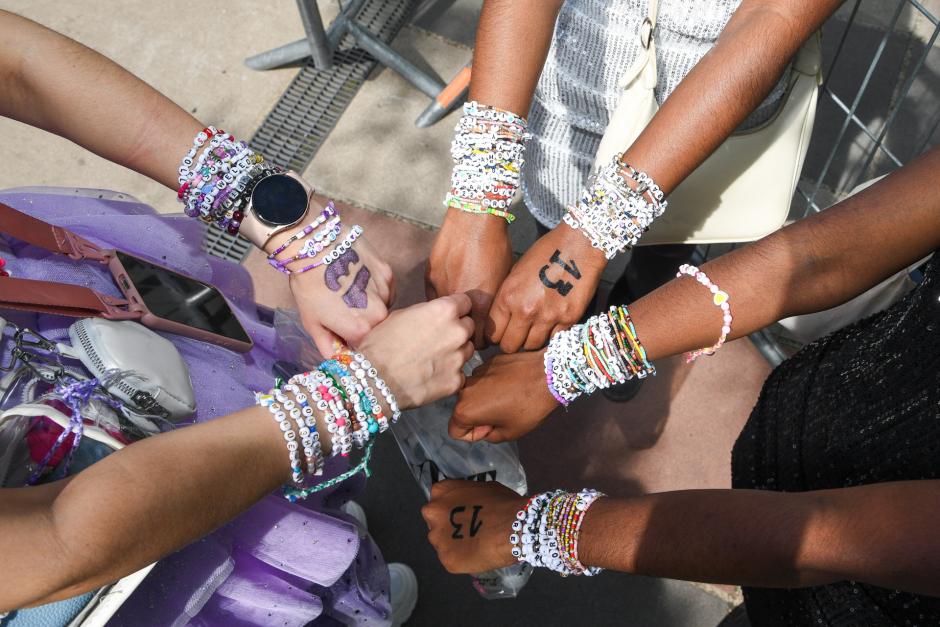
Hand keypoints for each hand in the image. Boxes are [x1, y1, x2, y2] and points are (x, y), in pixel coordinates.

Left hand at [280, 230, 395, 355]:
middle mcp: (380, 314)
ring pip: (382, 307)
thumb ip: (327, 346)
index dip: (352, 340)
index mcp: (361, 330)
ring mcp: (386, 292)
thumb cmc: (309, 287)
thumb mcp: (312, 322)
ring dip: (371, 305)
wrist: (314, 247)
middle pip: (376, 327)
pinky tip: (360, 279)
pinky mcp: (388, 272)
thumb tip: (336, 358)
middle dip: (363, 323)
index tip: (342, 332)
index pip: (363, 345)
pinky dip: (376, 288)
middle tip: (344, 309)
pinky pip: (386, 289)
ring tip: (351, 291)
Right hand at [358, 294, 474, 408]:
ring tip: (434, 359)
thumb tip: (434, 317)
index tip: (449, 315)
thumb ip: (427, 313)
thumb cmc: (381, 343)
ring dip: (456, 352)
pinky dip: (449, 375)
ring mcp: (459, 359)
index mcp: (445, 311)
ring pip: (467, 351)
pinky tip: (431, 376)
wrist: (374, 379)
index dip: (456, 308)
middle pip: (469, 327)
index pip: (466, 302)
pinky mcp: (456, 382)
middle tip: (439, 338)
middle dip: (457, 330)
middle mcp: (458, 332)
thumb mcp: (401, 314)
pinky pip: (459, 375)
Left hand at [422, 480, 523, 573]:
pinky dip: (462, 559)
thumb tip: (470, 504)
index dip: (452, 508)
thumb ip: (468, 496)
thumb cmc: (502, 503)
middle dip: (448, 526)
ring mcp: (438, 538)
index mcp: (441, 491)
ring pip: (442, 542)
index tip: (464, 513)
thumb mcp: (483, 488)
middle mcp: (432, 514)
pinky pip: (452, 559)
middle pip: (436, 521)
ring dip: (453, 543)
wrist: (514, 528)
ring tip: (475, 544)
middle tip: (468, 529)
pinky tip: (478, 555)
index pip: (439, 500)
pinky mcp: (446, 560)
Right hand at [426, 209, 513, 347]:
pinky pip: (433, 299)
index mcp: (483, 304)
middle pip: (460, 332)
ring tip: (456, 310)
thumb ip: (494, 305)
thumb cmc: (495, 246)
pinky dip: (439, 301)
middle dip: (466, 332)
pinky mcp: (429, 278)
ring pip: (443, 318)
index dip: (483, 341)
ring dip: (449, 318)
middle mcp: (460, 301)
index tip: (484, 337)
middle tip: (470, 324)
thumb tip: (490, 322)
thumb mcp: (503, 280)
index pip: (480, 341)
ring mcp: (441, 289)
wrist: (473, 218)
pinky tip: (447, 293)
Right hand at [450, 351, 556, 442]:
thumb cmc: (529, 407)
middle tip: (503, 416)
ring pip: (474, 394)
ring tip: (509, 400)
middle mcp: (465, 389)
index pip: (455, 431)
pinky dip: (494, 385)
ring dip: (486, 400)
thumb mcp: (510, 433)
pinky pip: (484, 380)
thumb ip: (490, 436)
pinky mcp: (489, 361)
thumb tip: (485, 428)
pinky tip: (513, 386)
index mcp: (465, 410)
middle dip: (479, 417)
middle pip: (463, 410)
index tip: (492, 428)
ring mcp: (476, 372)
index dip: (474, 435)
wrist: (547, 375)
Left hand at [489, 222, 605, 351]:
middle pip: (509, 346)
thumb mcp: (515, 272)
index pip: (493, 334)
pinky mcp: (568, 319)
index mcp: (508, 297)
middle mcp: (525, 311)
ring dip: (531, 340)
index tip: (502, 334)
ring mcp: (548, 317)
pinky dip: (551, 335)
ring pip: (531, 346)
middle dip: (511, 343)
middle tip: (517, 335)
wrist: (578, 245)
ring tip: (535, 329)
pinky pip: (554, 339)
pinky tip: (551, 323)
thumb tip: (502, 320)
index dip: (496, 336)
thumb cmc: (544, 253)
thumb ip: (507, 298)